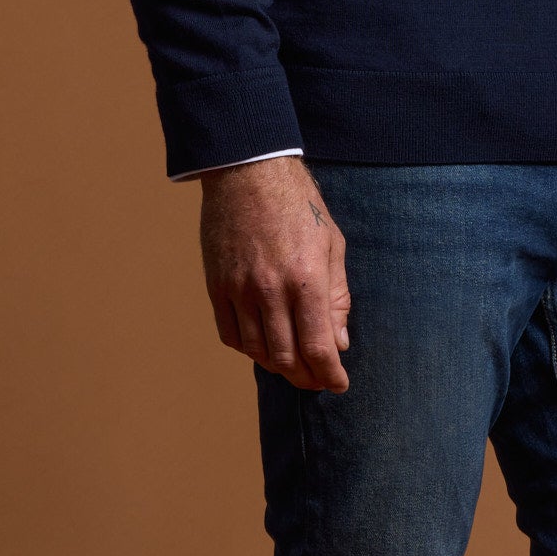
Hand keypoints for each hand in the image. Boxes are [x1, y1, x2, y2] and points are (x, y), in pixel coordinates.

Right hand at [199, 159, 350, 390]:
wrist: (249, 171)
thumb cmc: (299, 205)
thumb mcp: (333, 245)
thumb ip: (337, 297)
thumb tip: (339, 342)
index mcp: (306, 278)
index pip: (318, 347)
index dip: (329, 374)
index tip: (338, 384)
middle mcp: (270, 289)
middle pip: (286, 357)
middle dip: (306, 377)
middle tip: (318, 380)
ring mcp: (239, 289)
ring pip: (256, 351)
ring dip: (278, 367)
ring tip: (293, 367)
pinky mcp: (217, 285)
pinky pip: (230, 334)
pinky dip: (248, 349)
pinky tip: (263, 347)